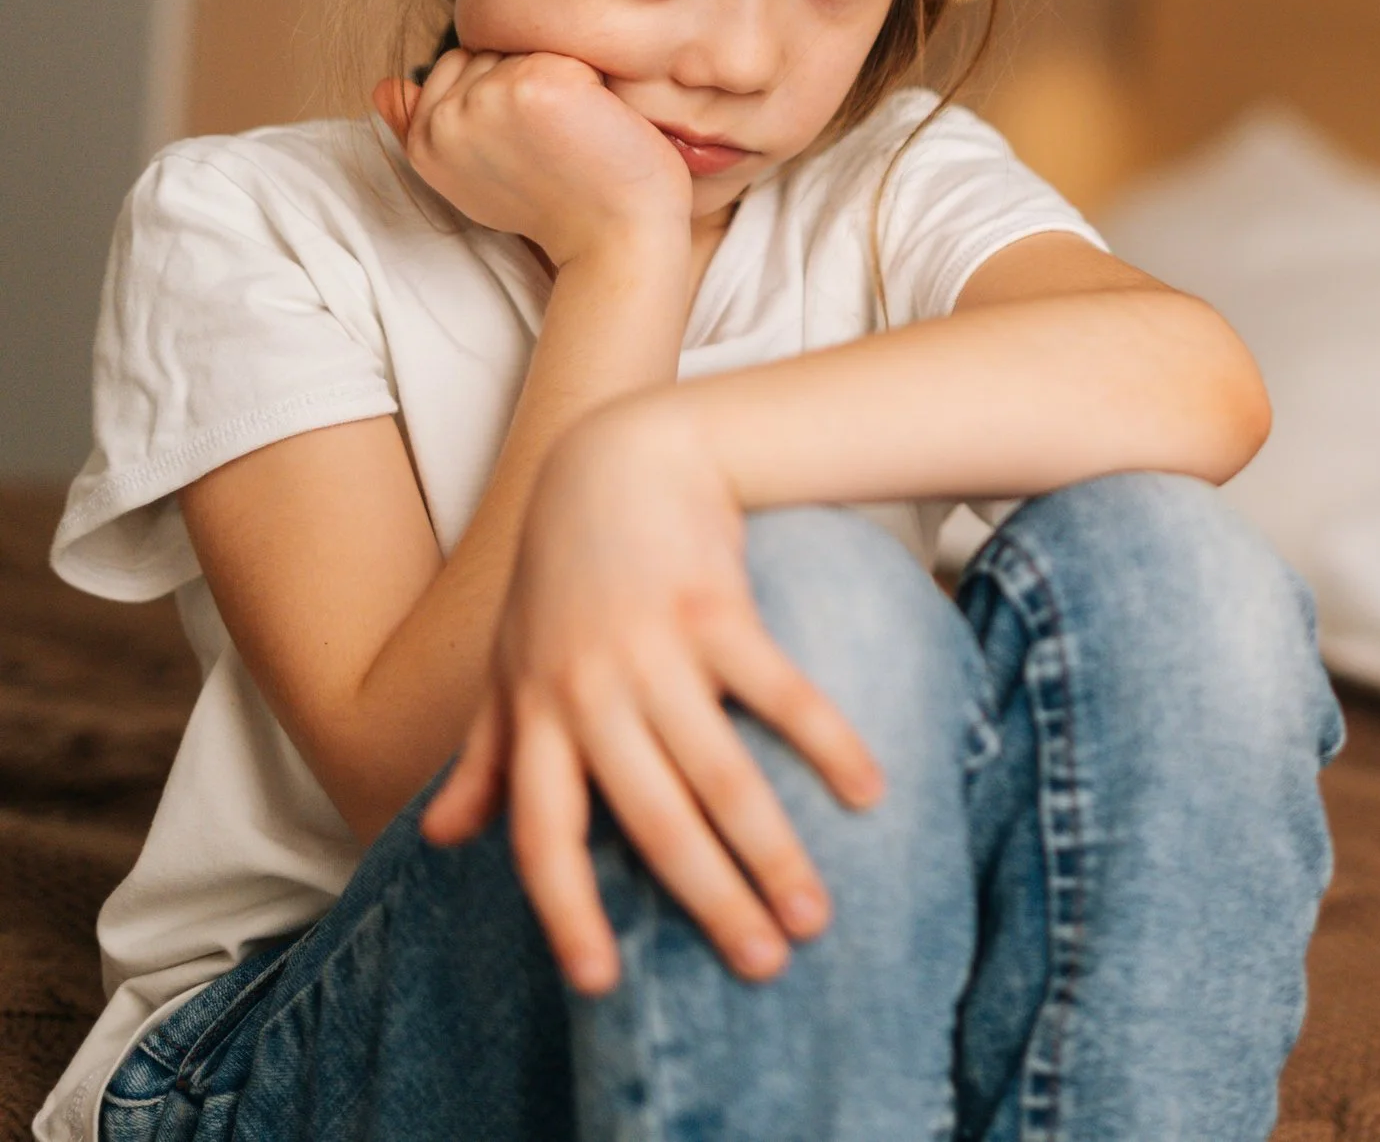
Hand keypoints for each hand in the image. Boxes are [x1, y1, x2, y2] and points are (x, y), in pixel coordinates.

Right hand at [372, 48, 691, 268]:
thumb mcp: (474, 176)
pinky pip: (567, 52)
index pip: (455, 65)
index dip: (502, 93)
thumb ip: (427, 128)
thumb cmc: (562, 207)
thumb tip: (383, 85)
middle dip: (526, 81)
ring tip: (573, 135)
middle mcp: (444, 121)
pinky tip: (595, 126)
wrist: (619, 241)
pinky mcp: (532, 85)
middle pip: (488, 51)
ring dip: (559, 78)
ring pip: (524, 47)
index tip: (529, 143)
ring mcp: (485, 99)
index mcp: (425, 143)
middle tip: (555, 143)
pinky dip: (593, 82)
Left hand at [421, 401, 885, 991]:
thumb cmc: (561, 575)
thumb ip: (484, 757)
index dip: (568, 913)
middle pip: (653, 823)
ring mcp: (652, 653)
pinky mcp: (715, 609)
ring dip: (774, 851)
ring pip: (720, 774)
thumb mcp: (508, 666)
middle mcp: (589, 696)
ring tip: (816, 914)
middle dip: (710, 903)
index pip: (544, 839)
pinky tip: (869, 793)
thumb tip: (446, 840)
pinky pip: (780, 692)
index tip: (602, 983)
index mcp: (537, 721)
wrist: (615, 460)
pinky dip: (828, 744)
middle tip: (764, 968)